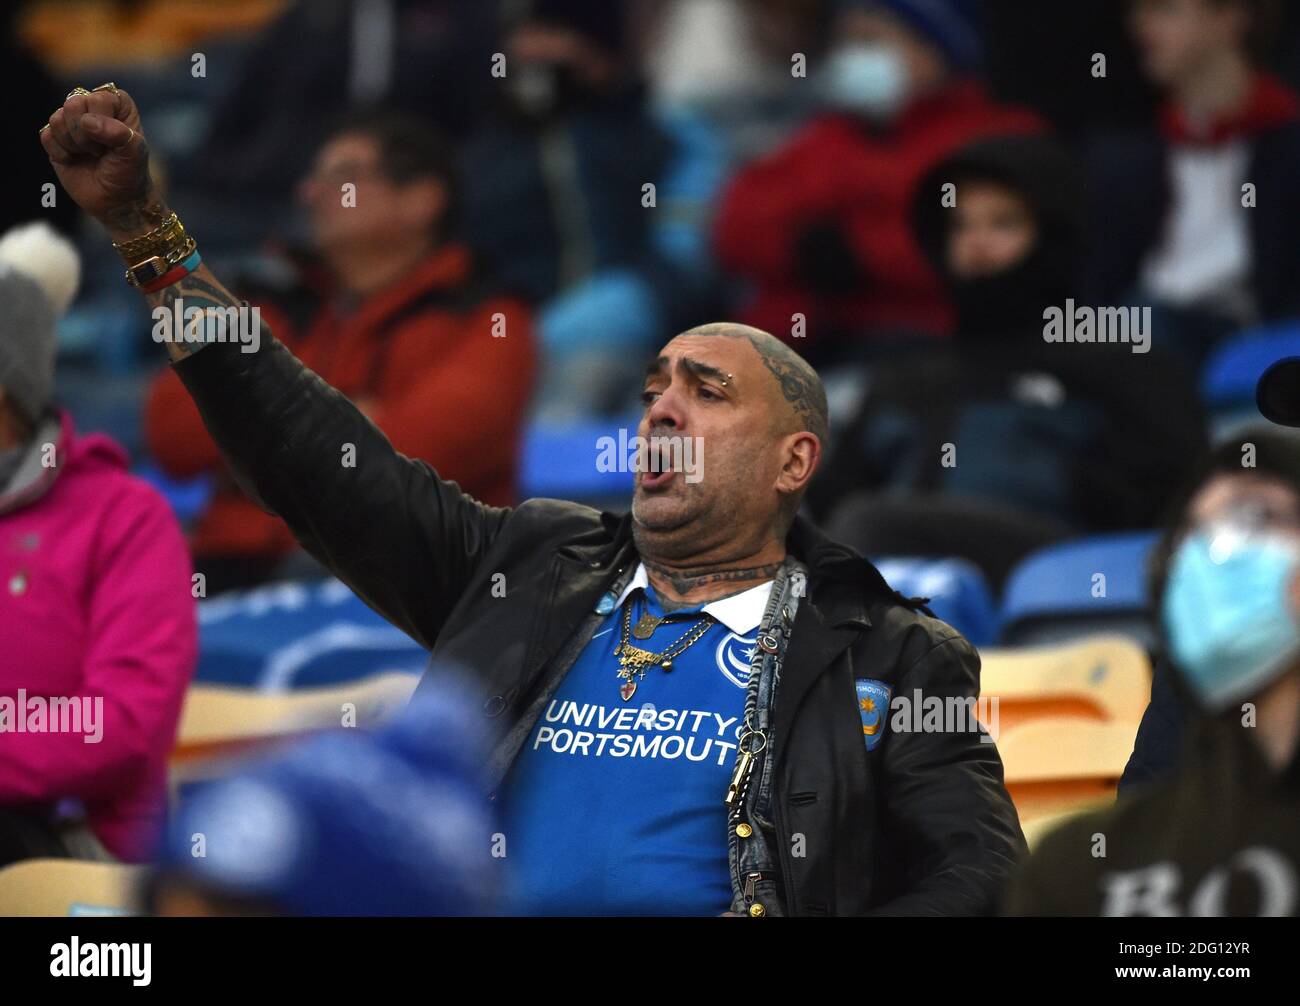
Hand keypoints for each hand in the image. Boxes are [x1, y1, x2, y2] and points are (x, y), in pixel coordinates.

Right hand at [39, 85, 157, 237]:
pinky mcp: (55, 138)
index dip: (104, 124)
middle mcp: (92, 107)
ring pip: (57, 118)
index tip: (114, 144)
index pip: (99, 98)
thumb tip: (88, 122)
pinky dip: (60, 152)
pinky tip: (74, 160)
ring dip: (74, 144)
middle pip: (73, 104)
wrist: (116, 201)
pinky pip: (46, 134)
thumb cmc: (129, 174)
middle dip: (86, 134)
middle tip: (99, 151)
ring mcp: (72, 122)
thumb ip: (119, 133)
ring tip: (89, 155)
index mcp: (117, 104)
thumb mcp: (135, 154)